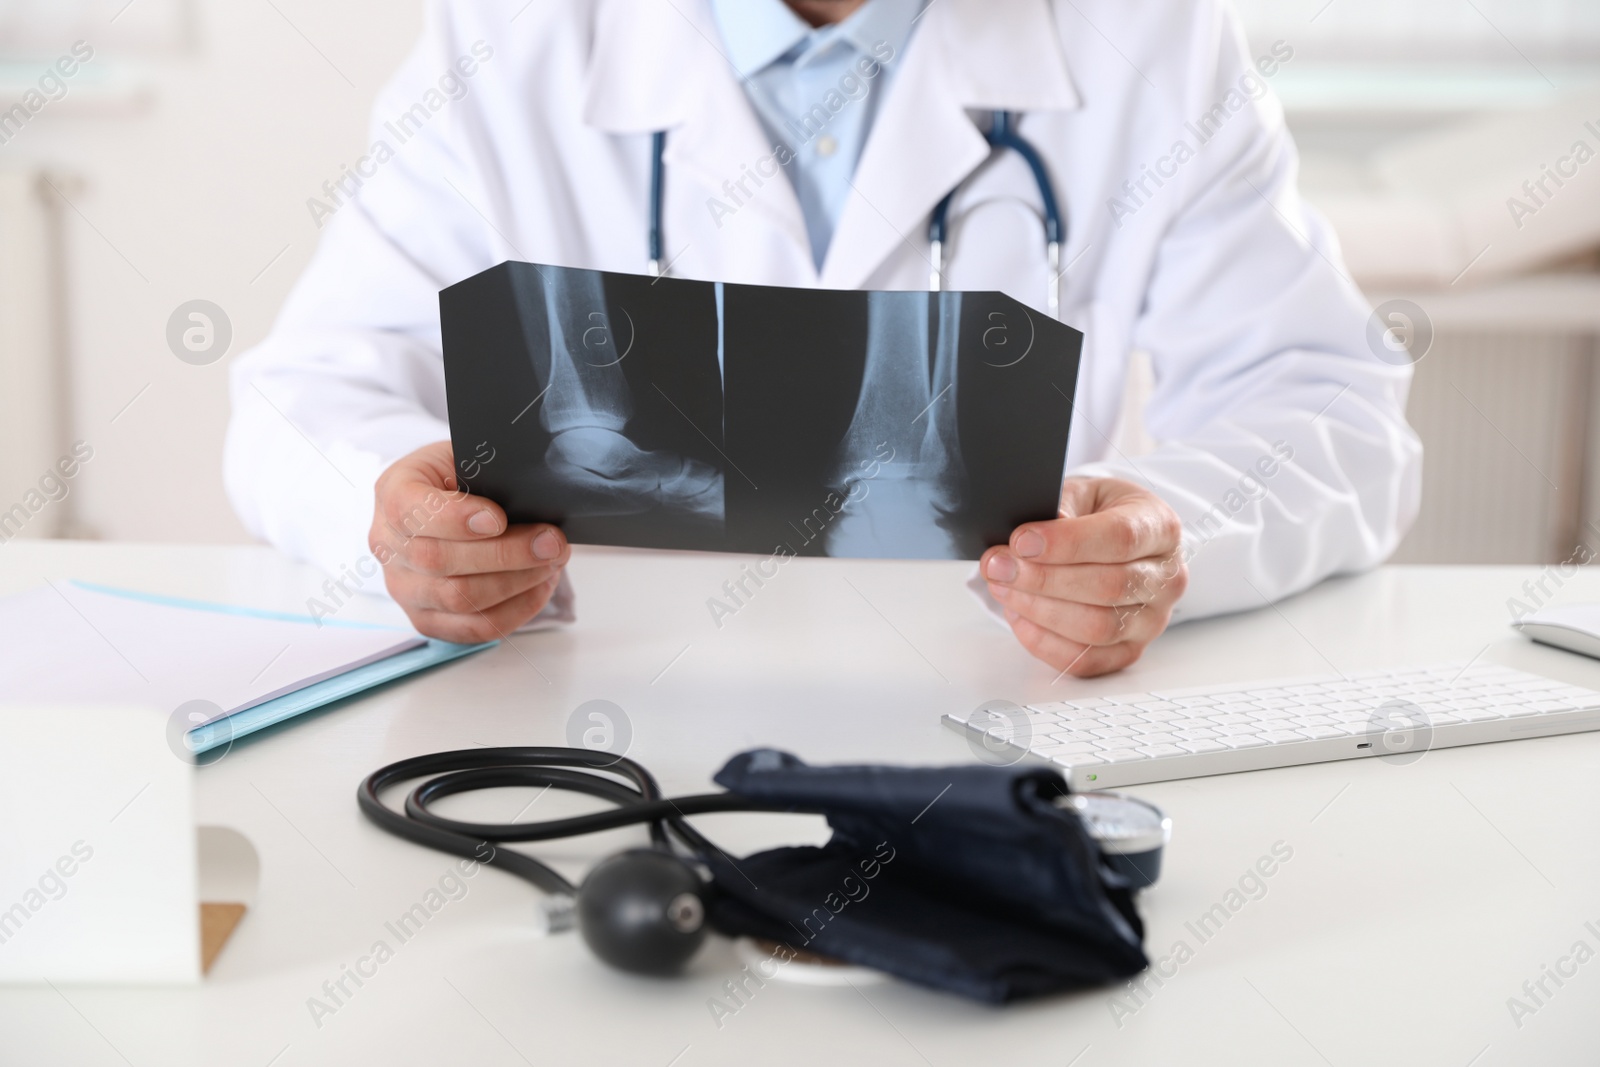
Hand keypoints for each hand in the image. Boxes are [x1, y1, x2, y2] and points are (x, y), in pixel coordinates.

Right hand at [369, 441, 569, 642]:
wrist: (450, 502)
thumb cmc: (464, 476)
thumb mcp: (469, 454)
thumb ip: (490, 471)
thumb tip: (534, 497)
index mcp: (392, 491)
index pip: (408, 510)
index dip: (454, 518)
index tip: (498, 518)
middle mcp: (388, 544)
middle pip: (437, 560)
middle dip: (505, 553)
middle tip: (551, 542)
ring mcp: (403, 587)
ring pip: (457, 598)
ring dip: (516, 582)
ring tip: (552, 562)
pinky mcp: (427, 618)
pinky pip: (472, 628)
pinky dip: (516, 610)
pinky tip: (540, 586)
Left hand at [980, 478, 1186, 676]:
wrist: (1114, 538)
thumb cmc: (1098, 514)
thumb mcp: (1080, 493)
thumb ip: (1058, 510)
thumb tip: (1027, 543)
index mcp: (1160, 528)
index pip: (1120, 538)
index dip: (1067, 543)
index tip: (1021, 541)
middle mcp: (1167, 578)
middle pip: (1108, 586)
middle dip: (1043, 578)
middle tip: (999, 565)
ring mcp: (1152, 620)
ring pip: (1096, 628)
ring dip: (1039, 610)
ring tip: (1004, 587)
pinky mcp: (1129, 650)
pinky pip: (1086, 660)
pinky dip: (1044, 642)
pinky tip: (1019, 616)